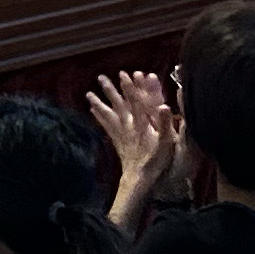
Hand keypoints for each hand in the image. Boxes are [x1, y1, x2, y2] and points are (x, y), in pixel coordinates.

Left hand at [85, 70, 183, 202]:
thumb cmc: (155, 161)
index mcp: (142, 124)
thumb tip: (165, 105)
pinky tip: (92, 110)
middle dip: (110, 91)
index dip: (130, 87)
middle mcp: (129, 126)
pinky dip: (99, 117)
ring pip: (109, 115)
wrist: (140, 178)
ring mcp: (122, 134)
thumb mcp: (166, 143)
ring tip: (88, 93)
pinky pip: (106, 127)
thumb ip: (165, 124)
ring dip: (99, 103)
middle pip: (119, 105)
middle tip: (101, 77)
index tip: (125, 74)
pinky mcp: (117, 141)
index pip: (136, 101)